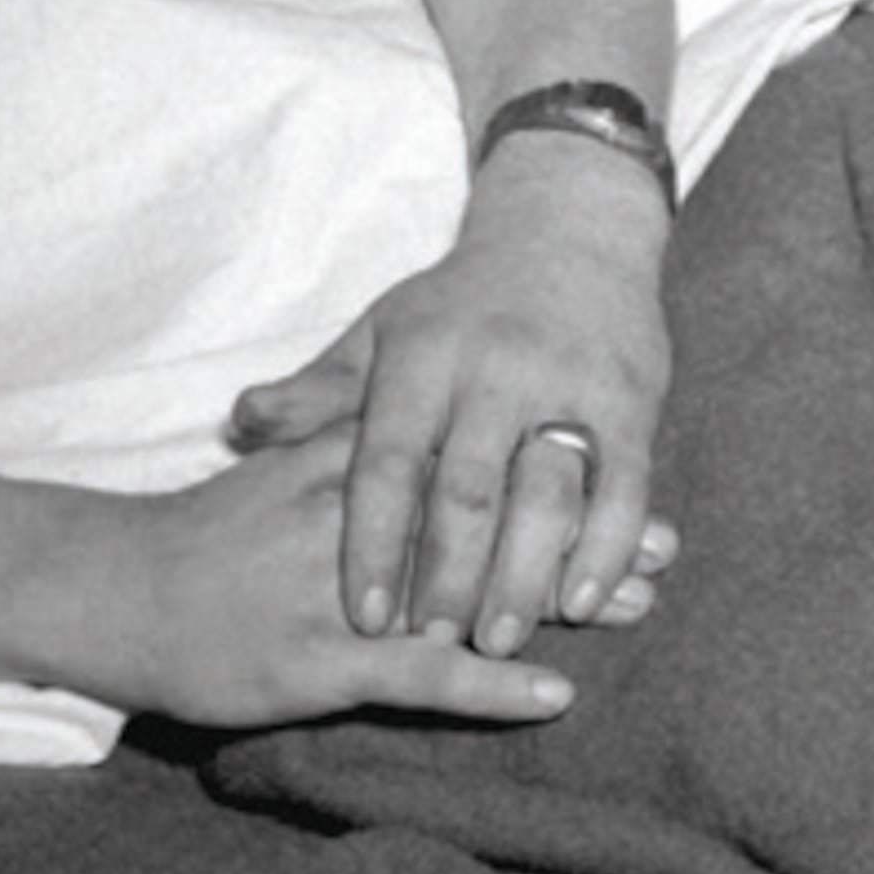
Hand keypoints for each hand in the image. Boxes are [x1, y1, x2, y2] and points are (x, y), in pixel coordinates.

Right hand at [109, 431, 619, 727]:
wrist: (118, 587)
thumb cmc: (217, 531)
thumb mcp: (295, 460)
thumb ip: (364, 431)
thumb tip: (447, 425)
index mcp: (358, 459)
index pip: (480, 454)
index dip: (558, 465)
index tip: (632, 463)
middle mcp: (362, 515)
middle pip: (495, 517)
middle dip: (580, 530)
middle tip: (666, 545)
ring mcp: (345, 591)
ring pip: (473, 594)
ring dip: (558, 602)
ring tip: (637, 607)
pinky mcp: (321, 660)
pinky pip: (423, 676)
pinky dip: (492, 687)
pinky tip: (556, 693)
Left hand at [224, 133, 670, 656]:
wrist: (571, 231)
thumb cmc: (462, 303)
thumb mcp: (384, 332)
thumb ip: (319, 391)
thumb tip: (241, 420)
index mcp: (425, 355)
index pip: (389, 462)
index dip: (375, 543)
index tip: (363, 617)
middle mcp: (497, 368)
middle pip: (469, 489)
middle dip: (449, 576)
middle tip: (434, 642)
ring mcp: (570, 383)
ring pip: (548, 493)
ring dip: (526, 575)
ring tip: (501, 638)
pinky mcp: (632, 399)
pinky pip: (624, 486)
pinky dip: (606, 548)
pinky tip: (583, 601)